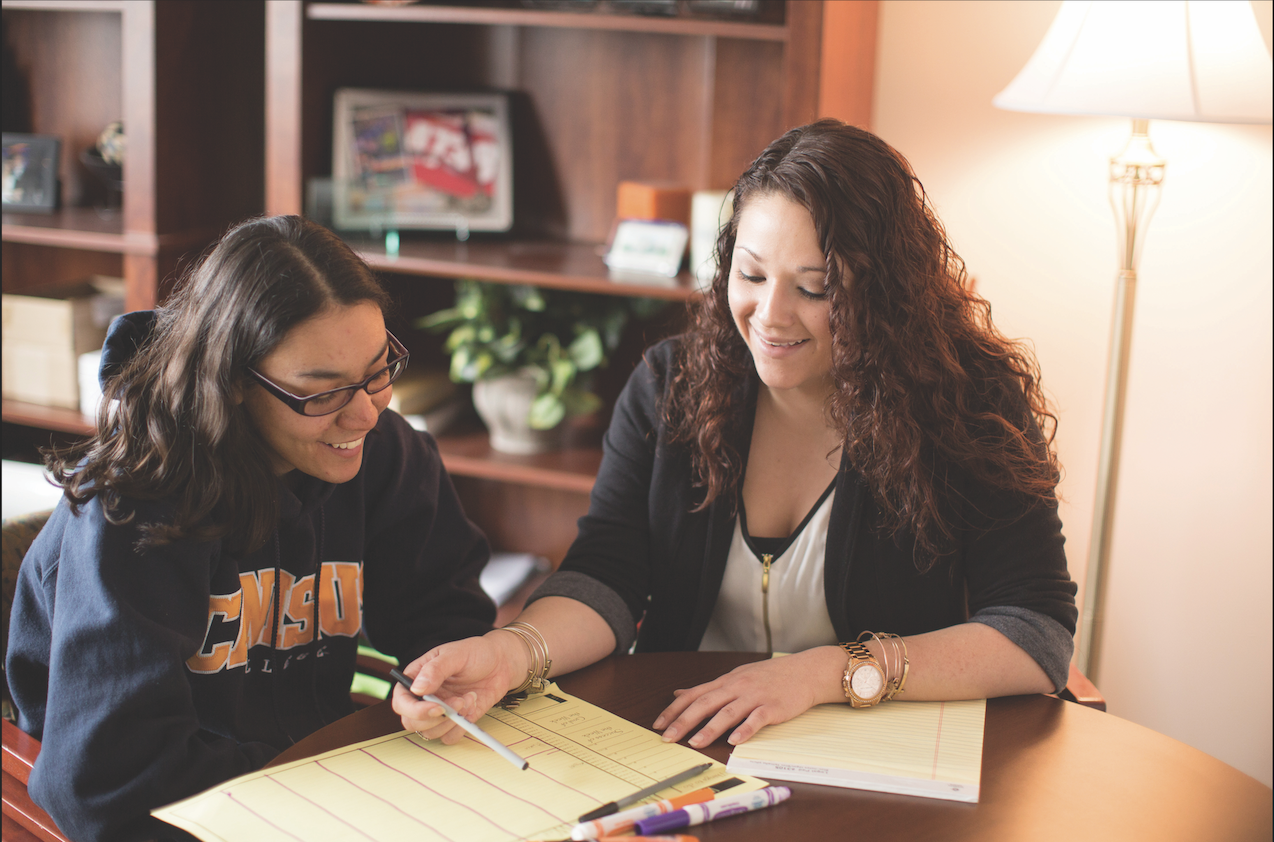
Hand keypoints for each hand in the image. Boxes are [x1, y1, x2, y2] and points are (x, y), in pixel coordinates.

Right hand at [392, 632, 523, 743]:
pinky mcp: (454, 721)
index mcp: (416, 678)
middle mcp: (424, 698)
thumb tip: (416, 688)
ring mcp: (439, 711)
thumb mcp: (455, 654)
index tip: (436, 708)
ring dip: (452, 721)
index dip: (414, 709)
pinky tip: (472, 704)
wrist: (501, 663)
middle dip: (435, 718)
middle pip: (412, 722)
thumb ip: (435, 670)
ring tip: (468, 698)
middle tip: (458, 702)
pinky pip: (449, 737)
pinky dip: (462, 726)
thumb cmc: (475, 653)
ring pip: (430, 733)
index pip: (401, 702)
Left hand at [652, 646, 845, 746]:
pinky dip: (745, 729)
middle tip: (667, 737)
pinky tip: (735, 740)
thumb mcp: (736, 676)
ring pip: (728, 712)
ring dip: (710, 728)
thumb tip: (679, 693)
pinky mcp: (773, 707)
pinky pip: (757, 718)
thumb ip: (708, 688)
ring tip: (695, 742)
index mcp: (726, 681)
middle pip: (705, 703)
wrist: (805, 671)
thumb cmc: (770, 676)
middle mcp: (737, 687)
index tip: (658, 725)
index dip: (674, 710)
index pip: (694, 694)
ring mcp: (755, 696)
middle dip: (684, 721)